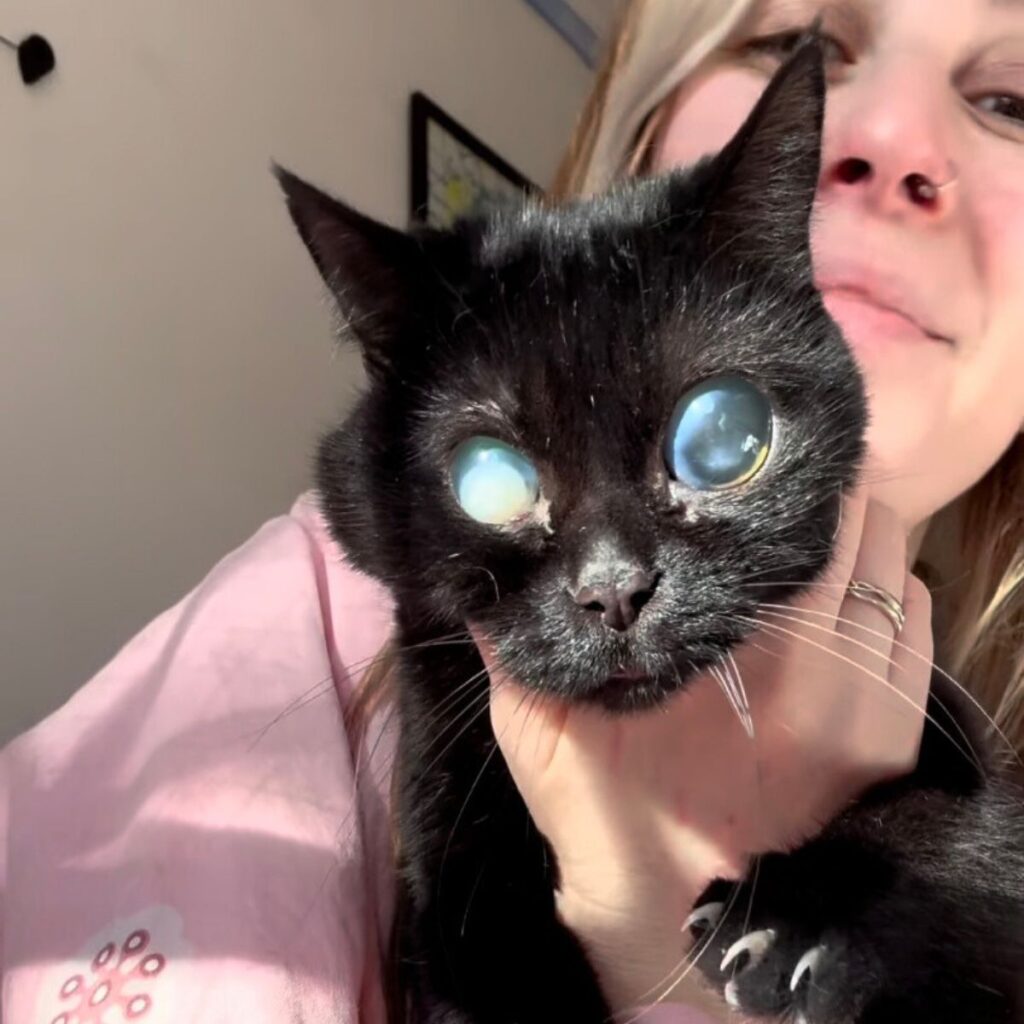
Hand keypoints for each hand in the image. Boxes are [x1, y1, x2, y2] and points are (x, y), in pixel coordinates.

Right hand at [476, 490, 932, 1014]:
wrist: (682, 915)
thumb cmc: (607, 816)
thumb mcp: (534, 731)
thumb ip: (509, 647)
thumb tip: (477, 569)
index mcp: (727, 645)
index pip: (784, 523)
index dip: (768, 480)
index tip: (737, 465)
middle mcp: (815, 659)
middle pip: (855, 521)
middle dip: (813, 499)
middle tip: (767, 501)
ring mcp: (869, 694)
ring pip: (892, 561)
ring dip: (857, 539)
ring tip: (808, 543)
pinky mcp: (898, 727)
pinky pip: (918, 617)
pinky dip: (891, 591)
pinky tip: (847, 598)